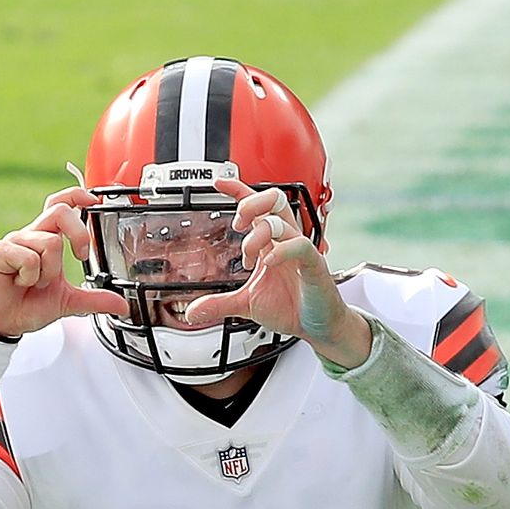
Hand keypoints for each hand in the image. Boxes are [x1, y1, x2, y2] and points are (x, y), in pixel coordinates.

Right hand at [0, 189, 128, 337]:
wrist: (0, 323)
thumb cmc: (27, 305)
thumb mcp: (67, 302)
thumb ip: (94, 300)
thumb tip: (121, 306)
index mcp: (46, 239)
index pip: (60, 204)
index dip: (76, 195)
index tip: (92, 201)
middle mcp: (31, 235)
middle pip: (60, 211)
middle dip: (79, 233)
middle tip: (81, 256)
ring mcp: (15, 242)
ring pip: (49, 242)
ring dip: (49, 272)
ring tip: (35, 283)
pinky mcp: (0, 252)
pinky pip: (29, 258)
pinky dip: (30, 277)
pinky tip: (20, 283)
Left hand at [181, 178, 369, 367]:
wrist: (317, 325)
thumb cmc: (290, 307)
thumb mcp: (246, 305)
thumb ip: (219, 303)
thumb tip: (192, 312)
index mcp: (271, 243)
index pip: (257, 208)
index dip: (239, 190)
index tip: (218, 183)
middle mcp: (286, 241)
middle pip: (273, 201)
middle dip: (252, 203)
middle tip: (238, 222)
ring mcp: (300, 251)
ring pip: (282, 222)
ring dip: (259, 234)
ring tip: (248, 256)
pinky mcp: (314, 264)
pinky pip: (300, 246)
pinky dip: (282, 250)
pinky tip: (268, 262)